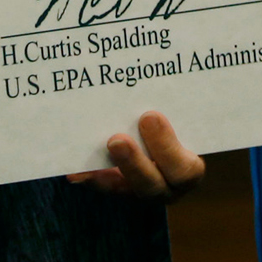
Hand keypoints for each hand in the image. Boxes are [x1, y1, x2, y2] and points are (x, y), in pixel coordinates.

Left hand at [67, 110, 204, 202]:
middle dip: (133, 163)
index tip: (150, 116)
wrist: (160, 135)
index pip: (185, 169)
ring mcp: (141, 190)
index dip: (167, 147)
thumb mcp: (179, 114)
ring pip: (126, 190)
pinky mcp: (119, 188)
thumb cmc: (174, 116)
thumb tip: (158, 70)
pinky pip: (103, 187)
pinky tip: (73, 170)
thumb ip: (168, 105)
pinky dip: (88, 178)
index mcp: (188, 168)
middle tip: (115, 140)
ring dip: (106, 173)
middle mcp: (167, 185)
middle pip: (153, 186)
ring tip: (87, 160)